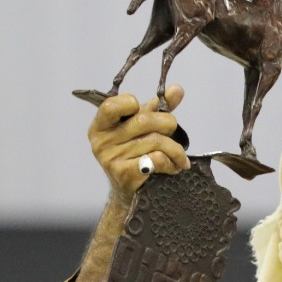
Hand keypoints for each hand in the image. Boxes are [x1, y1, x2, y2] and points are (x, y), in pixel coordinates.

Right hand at [89, 84, 189, 199]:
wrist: (129, 192)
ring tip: (180, 156)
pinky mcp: (125, 174)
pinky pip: (156, 159)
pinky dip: (171, 162)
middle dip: (167, 124)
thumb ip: (157, 108)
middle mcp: (102, 141)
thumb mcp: (142, 129)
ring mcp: (111, 158)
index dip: (134, 104)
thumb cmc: (136, 155)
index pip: (113, 105)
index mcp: (101, 125)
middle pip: (143, 121)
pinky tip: (175, 167)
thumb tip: (177, 89)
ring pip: (155, 141)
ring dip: (176, 149)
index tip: (147, 111)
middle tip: (174, 131)